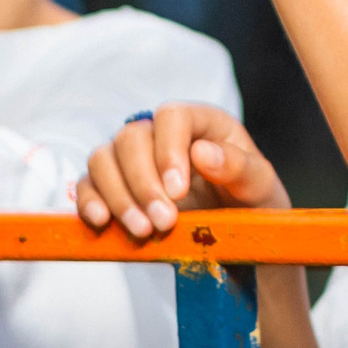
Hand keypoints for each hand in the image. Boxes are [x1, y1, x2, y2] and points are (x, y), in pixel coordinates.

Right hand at [76, 104, 290, 239]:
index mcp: (199, 122)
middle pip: (131, 138)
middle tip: (163, 222)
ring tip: (142, 230)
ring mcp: (133, 158)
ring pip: (103, 159)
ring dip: (118, 196)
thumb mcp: (258, 185)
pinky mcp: (114, 185)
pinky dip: (89, 202)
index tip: (178, 191)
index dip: (169, 150)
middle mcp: (160, 133)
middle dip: (143, 183)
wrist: (238, 231)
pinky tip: (102, 222)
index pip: (171, 117)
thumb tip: (203, 152)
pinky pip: (88, 184)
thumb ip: (239, 166)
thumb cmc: (250, 199)